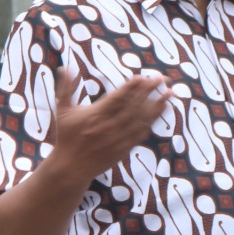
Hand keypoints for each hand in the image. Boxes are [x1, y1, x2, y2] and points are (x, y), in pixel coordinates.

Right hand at [52, 65, 170, 178]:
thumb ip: (66, 88)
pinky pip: (142, 132)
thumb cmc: (67, 137)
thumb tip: (65, 67)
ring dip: (157, 104)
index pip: (117, 98)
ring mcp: (119, 138)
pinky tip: (162, 110)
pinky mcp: (125, 147)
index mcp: (95, 115)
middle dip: (149, 91)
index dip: (130, 88)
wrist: (72, 167)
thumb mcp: (63, 111)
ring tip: (170, 92)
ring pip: (141, 119)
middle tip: (162, 78)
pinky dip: (153, 120)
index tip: (142, 77)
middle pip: (133, 106)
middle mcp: (109, 126)